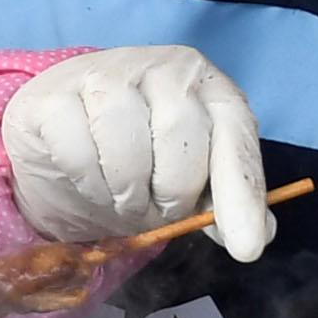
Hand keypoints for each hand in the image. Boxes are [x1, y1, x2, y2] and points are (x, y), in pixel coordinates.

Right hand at [2, 45, 274, 262]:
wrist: (61, 142)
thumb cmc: (138, 159)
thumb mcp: (188, 181)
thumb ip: (223, 201)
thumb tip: (263, 234)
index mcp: (209, 87)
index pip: (236, 137)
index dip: (241, 196)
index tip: (246, 249)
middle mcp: (163, 68)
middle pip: (180, 137)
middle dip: (170, 192)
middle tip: (155, 207)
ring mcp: (105, 72)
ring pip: (126, 146)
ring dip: (125, 193)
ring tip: (122, 195)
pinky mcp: (54, 93)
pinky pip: (77, 150)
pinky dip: (85, 182)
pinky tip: (86, 178)